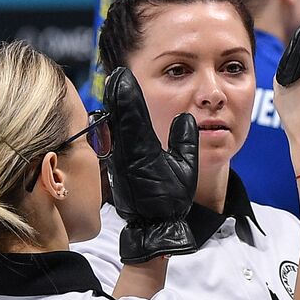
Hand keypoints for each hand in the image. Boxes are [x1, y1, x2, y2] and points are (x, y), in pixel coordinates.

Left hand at [104, 67, 197, 263]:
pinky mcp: (114, 165)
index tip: (122, 73)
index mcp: (143, 150)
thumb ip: (187, 140)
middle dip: (115, 91)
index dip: (126, 91)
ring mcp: (117, 158)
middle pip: (116, 114)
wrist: (151, 226)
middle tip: (114, 72)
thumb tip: (185, 117)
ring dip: (112, 103)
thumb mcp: (187, 169)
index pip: (132, 113)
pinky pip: (112, 137)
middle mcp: (125, 151)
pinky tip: (112, 111)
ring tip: (112, 85)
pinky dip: (112, 120)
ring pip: (112, 124)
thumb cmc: (171, 200)